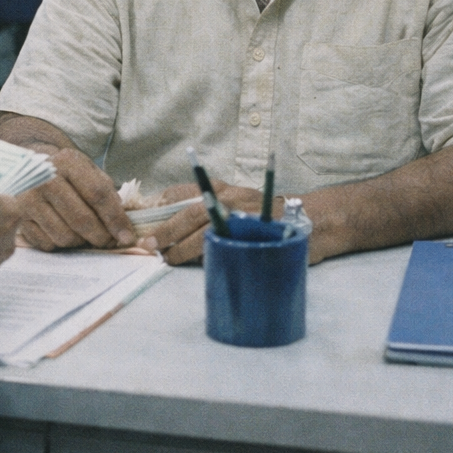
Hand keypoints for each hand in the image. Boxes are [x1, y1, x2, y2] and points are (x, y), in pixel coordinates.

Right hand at [17, 147, 134, 250]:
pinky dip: (60, 244)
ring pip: (65, 236)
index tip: (127, 236)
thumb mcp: (87, 170)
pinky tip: (62, 231)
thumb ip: (106, 193)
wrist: (29, 167)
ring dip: (80, 242)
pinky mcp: (17, 218)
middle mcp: (44, 178)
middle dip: (101, 237)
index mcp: (66, 162)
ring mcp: (27, 199)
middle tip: (109, 241)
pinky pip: (47, 244)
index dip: (115, 219)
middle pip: (82, 220)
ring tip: (84, 234)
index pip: (98, 194)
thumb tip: (123, 227)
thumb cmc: (65, 172)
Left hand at [144, 180, 287, 264]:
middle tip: (149, 246)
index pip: (180, 192)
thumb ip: (203, 211)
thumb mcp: (231, 203)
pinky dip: (210, 257)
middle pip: (190, 213)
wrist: (310, 220)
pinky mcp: (256, 235)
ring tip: (168, 259)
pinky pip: (226, 247)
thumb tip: (166, 226)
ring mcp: (243, 216)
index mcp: (219, 188)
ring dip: (183, 248)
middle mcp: (230, 197)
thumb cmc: (261, 216)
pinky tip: (201, 264)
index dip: (158, 207)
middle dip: (167, 231)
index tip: (143, 222)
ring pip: (206, 231)